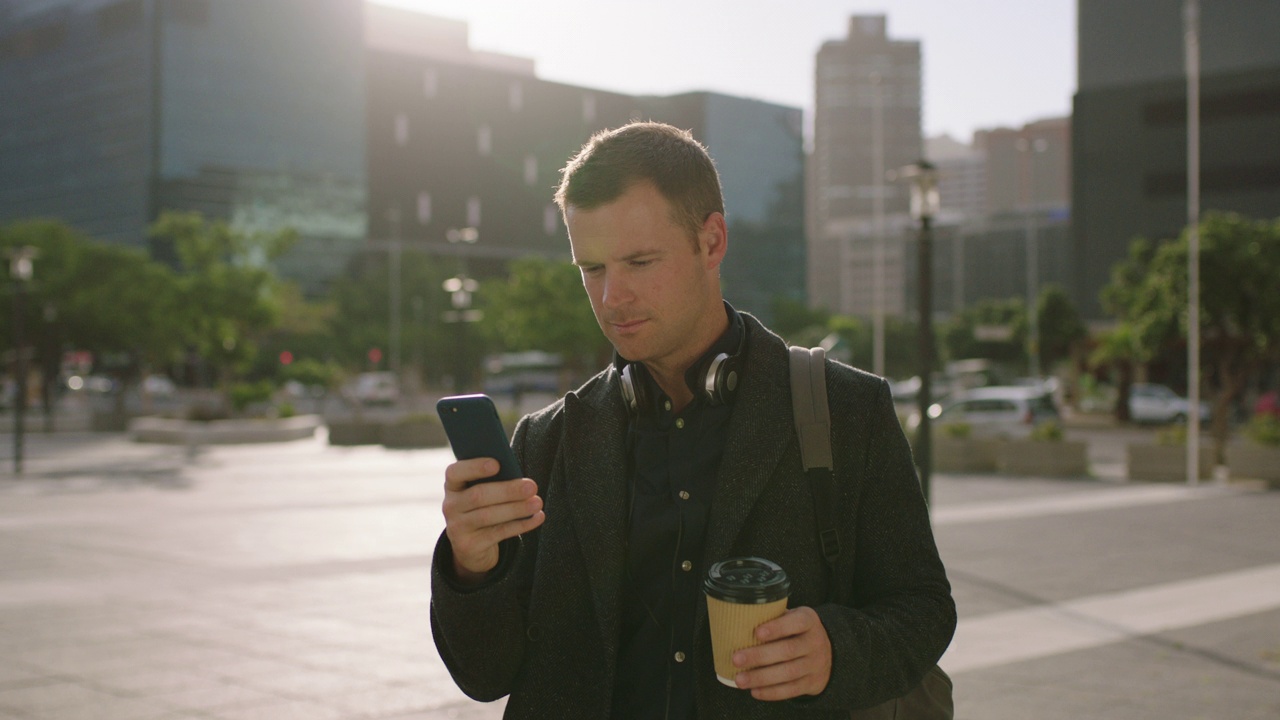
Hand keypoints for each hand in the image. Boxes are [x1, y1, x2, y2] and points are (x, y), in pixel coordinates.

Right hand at [442, 458, 544, 582]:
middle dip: (507, 490)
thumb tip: (521, 479)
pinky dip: (520, 525)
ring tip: (537, 502)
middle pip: (478, 496)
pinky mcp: (469, 545)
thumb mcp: (483, 492)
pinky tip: (537, 518)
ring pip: (488, 516)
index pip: (455, 472)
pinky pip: (498, 533)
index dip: (475, 467)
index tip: (497, 464)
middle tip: (531, 486)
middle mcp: (450, 505)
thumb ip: (495, 480)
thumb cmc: (484, 508)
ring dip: (516, 508)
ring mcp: (457, 527)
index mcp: (453, 485)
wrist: (472, 546)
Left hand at [731, 606, 831, 700]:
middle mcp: (815, 642)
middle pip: (788, 650)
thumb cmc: (796, 631)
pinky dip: (771, 692)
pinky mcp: (812, 683)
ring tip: (740, 679)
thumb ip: (772, 618)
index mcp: (809, 621)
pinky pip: (791, 690)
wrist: (827, 653)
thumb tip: (739, 623)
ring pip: (788, 673)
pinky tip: (754, 691)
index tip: (756, 632)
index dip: (777, 628)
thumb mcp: (791, 618)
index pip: (797, 622)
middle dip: (759, 656)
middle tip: (736, 659)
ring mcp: (815, 664)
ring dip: (761, 678)